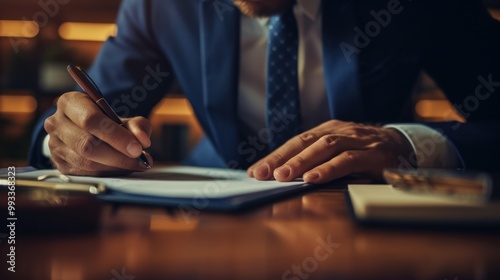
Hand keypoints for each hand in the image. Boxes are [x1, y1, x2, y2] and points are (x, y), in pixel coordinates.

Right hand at [44, 91, 152, 175]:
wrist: (82, 131)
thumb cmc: (104, 122)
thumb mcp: (121, 117)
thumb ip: (137, 125)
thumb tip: (143, 141)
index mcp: (70, 103)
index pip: (91, 120)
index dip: (116, 136)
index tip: (137, 148)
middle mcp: (57, 123)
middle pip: (86, 144)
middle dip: (118, 155)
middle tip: (139, 160)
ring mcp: (54, 145)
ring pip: (85, 162)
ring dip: (114, 167)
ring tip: (134, 165)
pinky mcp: (59, 164)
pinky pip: (84, 173)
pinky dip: (106, 173)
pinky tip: (121, 169)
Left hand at [247, 120, 412, 183]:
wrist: (405, 146)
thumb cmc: (364, 153)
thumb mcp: (339, 152)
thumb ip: (316, 160)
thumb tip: (281, 176)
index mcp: (327, 130)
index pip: (295, 142)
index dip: (274, 156)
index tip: (255, 171)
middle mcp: (339, 131)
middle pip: (305, 142)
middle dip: (280, 159)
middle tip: (262, 174)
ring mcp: (357, 140)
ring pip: (324, 148)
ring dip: (301, 162)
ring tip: (282, 176)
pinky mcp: (373, 154)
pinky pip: (347, 160)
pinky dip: (328, 169)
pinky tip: (312, 179)